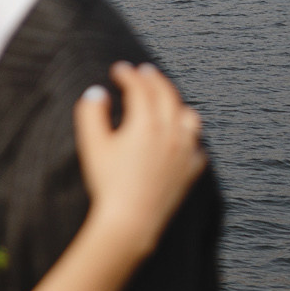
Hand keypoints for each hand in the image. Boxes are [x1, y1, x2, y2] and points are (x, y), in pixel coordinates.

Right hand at [74, 62, 206, 258]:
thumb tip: (97, 93)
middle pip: (167, 95)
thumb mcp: (92, 145)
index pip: (140, 88)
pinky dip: (189, 136)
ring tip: (168, 100)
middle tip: (144, 71)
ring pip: (189, 117)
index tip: (119, 69)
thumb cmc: (109, 184)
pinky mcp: (191, 171)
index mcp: (146, 123)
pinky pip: (197, 146)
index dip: (129, 74)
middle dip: (154, 79)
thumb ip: (92, 113)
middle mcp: (171, 133)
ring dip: (177, 103)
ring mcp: (185, 152)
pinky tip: (182, 138)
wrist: (131, 221)